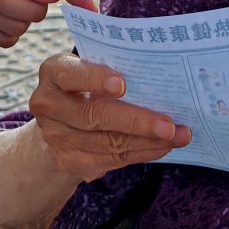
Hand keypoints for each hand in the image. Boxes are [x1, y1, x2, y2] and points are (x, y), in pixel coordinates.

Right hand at [28, 54, 190, 182]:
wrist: (58, 122)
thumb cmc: (84, 84)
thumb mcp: (87, 67)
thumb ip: (109, 67)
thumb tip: (158, 77)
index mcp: (53, 73)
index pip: (71, 74)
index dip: (95, 79)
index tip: (122, 84)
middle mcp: (48, 105)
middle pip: (94, 116)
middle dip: (136, 121)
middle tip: (169, 125)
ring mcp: (58, 137)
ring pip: (108, 142)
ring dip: (148, 141)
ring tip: (179, 136)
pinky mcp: (71, 161)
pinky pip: (113, 158)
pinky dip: (142, 152)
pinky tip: (163, 147)